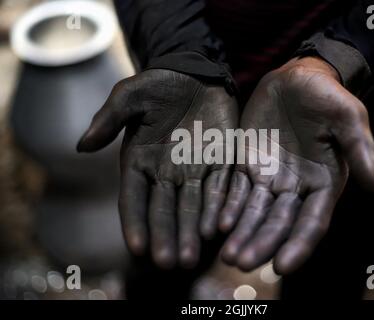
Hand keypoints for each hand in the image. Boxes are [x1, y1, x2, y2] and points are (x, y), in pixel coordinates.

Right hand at [77, 69, 237, 268]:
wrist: (195, 74)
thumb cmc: (158, 85)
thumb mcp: (129, 96)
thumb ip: (108, 119)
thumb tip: (82, 146)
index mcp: (139, 161)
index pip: (133, 198)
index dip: (135, 222)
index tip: (137, 247)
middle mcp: (165, 173)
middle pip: (163, 210)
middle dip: (165, 236)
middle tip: (168, 262)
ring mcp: (194, 169)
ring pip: (192, 207)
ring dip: (190, 232)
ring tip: (190, 256)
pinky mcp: (221, 162)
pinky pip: (218, 188)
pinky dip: (216, 207)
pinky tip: (215, 228)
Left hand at [219, 57, 373, 273]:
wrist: (298, 77)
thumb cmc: (328, 96)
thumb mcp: (348, 116)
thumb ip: (358, 148)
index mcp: (324, 183)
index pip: (312, 221)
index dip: (298, 244)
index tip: (282, 265)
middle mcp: (296, 187)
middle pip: (278, 222)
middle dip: (261, 244)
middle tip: (242, 263)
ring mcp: (270, 178)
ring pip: (254, 212)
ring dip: (241, 234)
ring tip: (227, 255)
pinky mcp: (248, 164)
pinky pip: (235, 190)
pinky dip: (227, 208)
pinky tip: (218, 225)